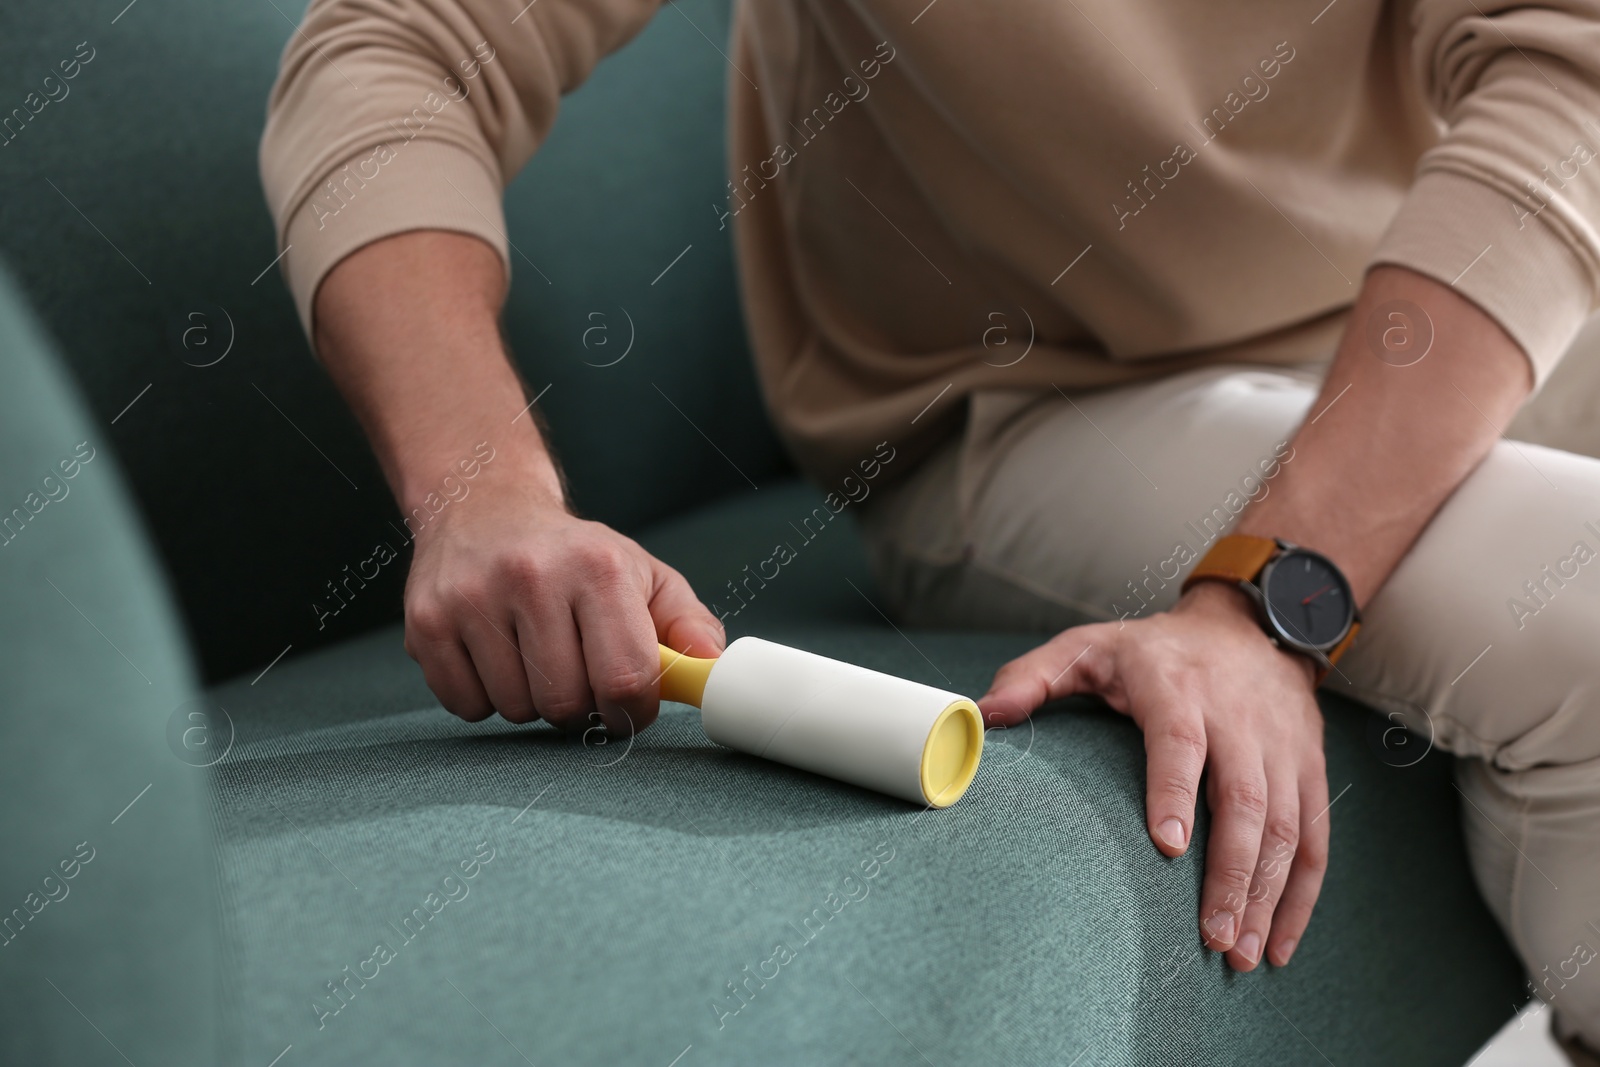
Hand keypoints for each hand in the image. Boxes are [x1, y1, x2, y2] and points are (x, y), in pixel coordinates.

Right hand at [401, 455, 724, 735]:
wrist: (482, 506)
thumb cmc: (574, 555)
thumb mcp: (643, 575)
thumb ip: (687, 624)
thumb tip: (709, 667)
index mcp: (597, 567)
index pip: (625, 677)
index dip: (633, 710)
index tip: (628, 706)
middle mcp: (531, 577)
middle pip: (566, 702)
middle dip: (581, 706)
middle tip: (578, 674)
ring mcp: (471, 599)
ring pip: (516, 709)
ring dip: (532, 700)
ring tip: (533, 656)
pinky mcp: (426, 622)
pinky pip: (466, 706)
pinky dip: (485, 699)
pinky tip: (494, 657)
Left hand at [978, 582, 1328, 970]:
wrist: (1247, 626)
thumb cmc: (1153, 651)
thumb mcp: (1087, 646)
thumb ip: (1032, 677)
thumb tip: (981, 716)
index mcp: (1177, 688)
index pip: (1181, 741)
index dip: (1175, 791)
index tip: (1167, 846)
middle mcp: (1238, 717)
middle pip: (1245, 798)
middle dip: (1231, 872)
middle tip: (1210, 935)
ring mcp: (1282, 746)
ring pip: (1286, 825)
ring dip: (1266, 894)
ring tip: (1240, 954)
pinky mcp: (1309, 769)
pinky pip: (1315, 837)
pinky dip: (1301, 895)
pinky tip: (1279, 943)